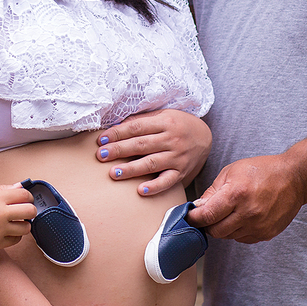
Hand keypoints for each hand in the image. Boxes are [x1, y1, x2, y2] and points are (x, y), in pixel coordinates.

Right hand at [0, 184, 35, 254]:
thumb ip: (1, 190)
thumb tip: (18, 187)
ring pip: (26, 228)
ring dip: (24, 224)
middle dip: (30, 210)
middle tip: (24, 212)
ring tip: (16, 223)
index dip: (28, 196)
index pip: (24, 194)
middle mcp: (0, 213)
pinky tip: (8, 232)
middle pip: (30, 211)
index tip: (25, 199)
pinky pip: (16, 240)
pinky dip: (15, 236)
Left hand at [96, 109, 211, 194]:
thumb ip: (142, 120)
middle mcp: (172, 139)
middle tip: (101, 155)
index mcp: (165, 122)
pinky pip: (167, 181)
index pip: (137, 127)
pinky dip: (155, 187)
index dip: (118, 133)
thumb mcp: (163, 115)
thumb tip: (116, 126)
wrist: (205, 136)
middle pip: (142, 145)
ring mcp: (177, 157)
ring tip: (113, 173)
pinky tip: (140, 191)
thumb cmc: (178, 124)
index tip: (102, 140)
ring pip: (152, 163)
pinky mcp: (182, 172)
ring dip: (132, 169)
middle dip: (119, 150)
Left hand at [188, 154, 303, 242]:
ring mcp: (258, 226)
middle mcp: (247, 213)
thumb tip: (197, 208)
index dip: (194, 218)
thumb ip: (212, 192)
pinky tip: (242, 217)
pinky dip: (237, 231)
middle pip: (215, 231)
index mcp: (236, 194)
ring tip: (228, 212)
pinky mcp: (266, 234)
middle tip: (206, 215)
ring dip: (223, 227)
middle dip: (207, 224)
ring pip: (228, 236)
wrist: (294, 179)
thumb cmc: (261, 171)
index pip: (206, 216)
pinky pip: (243, 238)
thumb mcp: (231, 171)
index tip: (189, 216)